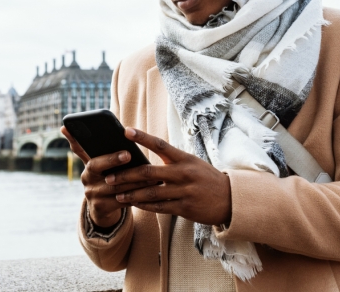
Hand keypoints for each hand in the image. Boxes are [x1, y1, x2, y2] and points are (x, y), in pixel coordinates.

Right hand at [60, 126, 156, 227]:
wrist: (101, 208)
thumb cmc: (103, 178)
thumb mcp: (95, 164)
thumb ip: (84, 148)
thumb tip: (64, 128)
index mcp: (87, 167)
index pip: (91, 157)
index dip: (108, 156)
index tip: (126, 151)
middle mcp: (87, 180)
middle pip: (100, 170)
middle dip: (114, 161)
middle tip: (129, 155)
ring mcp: (93, 195)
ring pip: (116, 187)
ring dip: (134, 181)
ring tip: (151, 174)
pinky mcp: (102, 208)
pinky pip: (121, 201)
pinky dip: (135, 195)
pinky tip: (148, 190)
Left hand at [106, 127, 231, 226]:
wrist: (230, 198)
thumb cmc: (205, 177)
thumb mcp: (191, 163)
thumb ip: (170, 160)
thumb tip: (144, 159)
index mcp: (184, 158)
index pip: (160, 144)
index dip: (142, 137)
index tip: (125, 131)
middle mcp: (183, 173)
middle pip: (149, 173)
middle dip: (126, 175)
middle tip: (110, 177)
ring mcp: (184, 191)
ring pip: (151, 193)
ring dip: (131, 194)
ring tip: (117, 194)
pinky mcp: (184, 207)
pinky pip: (159, 207)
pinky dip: (144, 206)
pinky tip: (133, 204)